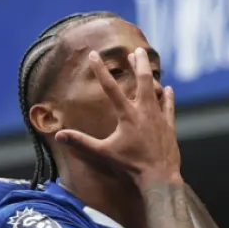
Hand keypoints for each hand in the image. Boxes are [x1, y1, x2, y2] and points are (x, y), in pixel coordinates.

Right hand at [56, 48, 178, 182]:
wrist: (159, 177)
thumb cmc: (131, 166)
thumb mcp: (103, 153)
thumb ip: (81, 142)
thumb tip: (59, 135)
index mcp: (127, 115)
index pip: (110, 88)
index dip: (100, 70)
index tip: (93, 54)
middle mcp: (144, 111)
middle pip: (142, 80)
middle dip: (139, 63)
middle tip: (136, 50)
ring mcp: (158, 117)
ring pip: (155, 90)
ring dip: (150, 76)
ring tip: (146, 65)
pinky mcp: (169, 126)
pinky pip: (168, 107)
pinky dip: (167, 97)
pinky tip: (167, 89)